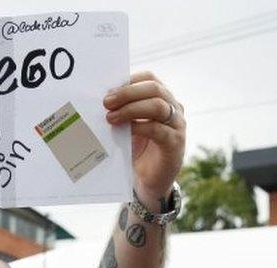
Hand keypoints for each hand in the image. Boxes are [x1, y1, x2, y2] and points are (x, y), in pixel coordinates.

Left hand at [103, 71, 185, 206]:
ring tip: (111, 117)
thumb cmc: (136, 150)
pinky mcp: (175, 143)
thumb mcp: (126, 126)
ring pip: (158, 106)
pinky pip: (159, 130)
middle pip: (154, 88)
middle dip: (127, 93)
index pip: (149, 78)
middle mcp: (173, 108)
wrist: (148, 181)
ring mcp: (177, 125)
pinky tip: (126, 131)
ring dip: (131, 108)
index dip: (129, 81)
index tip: (108, 90)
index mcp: (161, 98)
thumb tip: (100, 99)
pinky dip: (140, 127)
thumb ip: (120, 111)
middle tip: (106, 103)